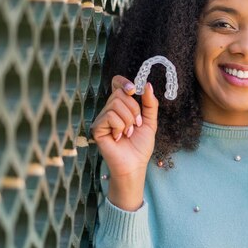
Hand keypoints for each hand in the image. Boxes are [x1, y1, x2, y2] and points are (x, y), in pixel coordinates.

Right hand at [91, 75, 158, 210]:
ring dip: (128, 120)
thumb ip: (150, 103)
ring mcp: (102, 118)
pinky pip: (110, 116)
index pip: (116, 84)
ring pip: (116, 104)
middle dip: (134, 110)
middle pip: (120, 94)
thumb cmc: (140, 145)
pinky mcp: (97, 128)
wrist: (135, 164)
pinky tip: (119, 137)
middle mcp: (109, 110)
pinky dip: (120, 126)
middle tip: (135, 125)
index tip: (134, 89)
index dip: (123, 82)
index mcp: (121, 106)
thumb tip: (148, 85)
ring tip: (128, 133)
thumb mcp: (150, 122)